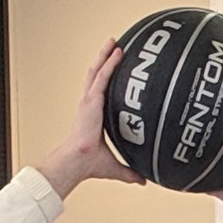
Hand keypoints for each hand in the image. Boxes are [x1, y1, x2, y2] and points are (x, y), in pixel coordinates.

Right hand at [36, 46, 140, 198]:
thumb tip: (144, 180)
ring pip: (98, 71)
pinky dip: (110, 63)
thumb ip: (130, 171)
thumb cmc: (90, 164)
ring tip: (115, 42)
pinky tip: (117, 52)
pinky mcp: (91, 101)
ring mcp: (89, 100)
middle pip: (97, 75)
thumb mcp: (116, 166)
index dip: (106, 77)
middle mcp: (89, 104)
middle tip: (115, 46)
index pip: (99, 90)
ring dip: (106, 55)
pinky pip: (102, 77)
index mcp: (93, 115)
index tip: (114, 67)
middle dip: (105, 59)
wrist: (79, 162)